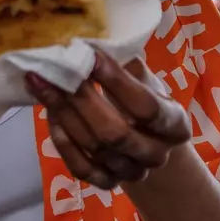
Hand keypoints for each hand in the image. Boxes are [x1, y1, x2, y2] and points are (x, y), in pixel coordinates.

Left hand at [26, 54, 190, 190]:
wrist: (144, 142)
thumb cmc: (143, 101)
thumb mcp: (144, 80)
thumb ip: (128, 64)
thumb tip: (98, 37)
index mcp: (176, 125)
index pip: (147, 107)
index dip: (117, 82)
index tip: (90, 55)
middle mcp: (157, 155)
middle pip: (116, 133)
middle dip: (83, 99)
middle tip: (58, 71)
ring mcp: (132, 173)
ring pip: (94, 148)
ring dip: (64, 114)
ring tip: (43, 84)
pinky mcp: (107, 183)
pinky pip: (80, 167)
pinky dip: (62, 141)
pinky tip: (49, 113)